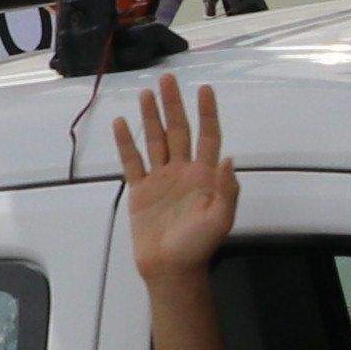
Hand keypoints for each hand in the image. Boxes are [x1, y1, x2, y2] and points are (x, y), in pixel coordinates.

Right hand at [110, 74, 239, 279]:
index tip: (205, 89)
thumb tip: (228, 158)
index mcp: (204, 176)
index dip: (207, 114)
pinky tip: (121, 123)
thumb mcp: (221, 220)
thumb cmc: (198, 247)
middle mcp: (183, 172)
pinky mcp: (141, 190)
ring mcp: (161, 179)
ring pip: (155, 140)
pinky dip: (126, 143)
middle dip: (174, 105)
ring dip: (151, 117)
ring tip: (146, 93)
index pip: (208, 137)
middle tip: (168, 80)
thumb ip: (227, 189)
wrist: (170, 270)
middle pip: (179, 130)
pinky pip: (133, 161)